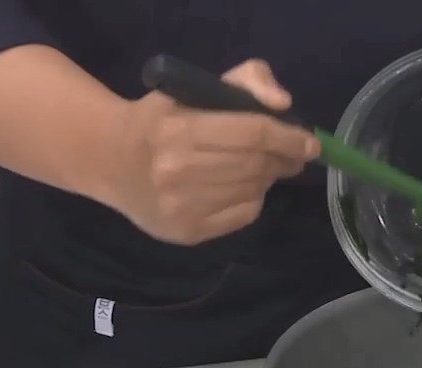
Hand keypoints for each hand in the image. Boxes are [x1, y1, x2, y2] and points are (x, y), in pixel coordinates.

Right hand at [105, 59, 318, 244]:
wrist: (111, 160)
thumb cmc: (161, 118)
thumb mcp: (197, 88)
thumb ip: (246, 81)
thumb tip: (282, 103)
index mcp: (179, 129)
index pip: (253, 133)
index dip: (289, 137)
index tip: (310, 142)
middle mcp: (177, 171)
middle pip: (257, 165)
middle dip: (284, 159)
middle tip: (293, 155)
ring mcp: (181, 206)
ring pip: (253, 191)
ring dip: (268, 178)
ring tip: (262, 167)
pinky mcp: (187, 232)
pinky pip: (243, 215)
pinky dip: (253, 199)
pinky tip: (241, 187)